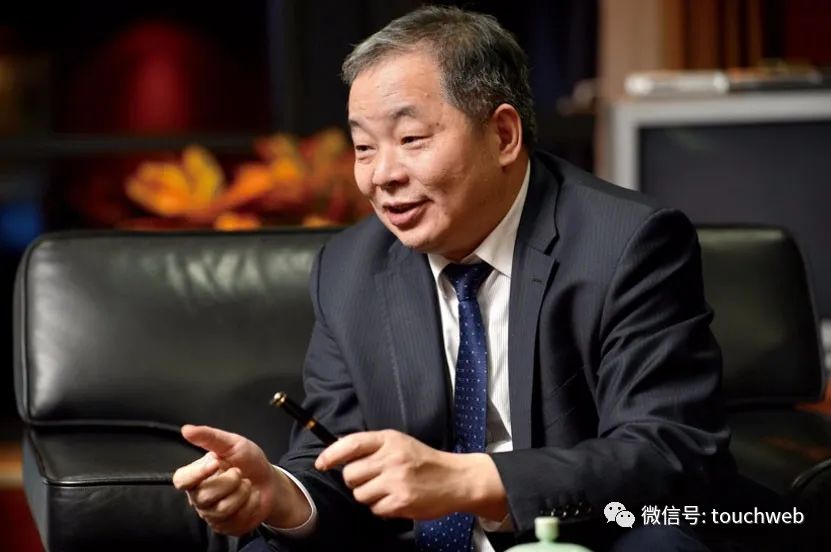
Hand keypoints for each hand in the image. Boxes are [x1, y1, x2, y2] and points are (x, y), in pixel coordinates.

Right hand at [172, 425, 310, 534]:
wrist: (270, 480)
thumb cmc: (247, 461)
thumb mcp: (232, 443)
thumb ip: (209, 437)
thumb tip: (186, 429)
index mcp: (196, 476)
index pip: (182, 480)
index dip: (197, 474)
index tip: (216, 463)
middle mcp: (199, 497)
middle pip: (205, 496)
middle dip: (230, 481)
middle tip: (239, 472)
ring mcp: (212, 515)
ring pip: (222, 510)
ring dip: (242, 493)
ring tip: (246, 484)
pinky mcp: (226, 527)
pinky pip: (236, 520)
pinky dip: (251, 505)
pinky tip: (252, 498)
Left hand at [315, 429, 506, 520]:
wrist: (456, 479)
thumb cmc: (424, 461)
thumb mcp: (399, 443)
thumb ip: (372, 447)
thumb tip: (338, 454)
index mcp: (389, 439)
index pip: (351, 444)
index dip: (331, 454)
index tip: (322, 463)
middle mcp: (391, 458)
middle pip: (350, 474)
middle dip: (356, 480)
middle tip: (372, 479)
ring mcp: (396, 481)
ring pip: (360, 494)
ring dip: (369, 496)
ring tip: (388, 489)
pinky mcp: (400, 502)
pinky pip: (374, 509)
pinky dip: (382, 508)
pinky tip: (397, 499)